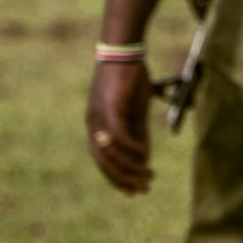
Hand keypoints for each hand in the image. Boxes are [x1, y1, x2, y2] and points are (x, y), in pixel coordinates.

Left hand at [86, 61, 153, 194]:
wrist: (125, 51)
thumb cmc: (130, 78)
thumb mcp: (136, 111)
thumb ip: (139, 133)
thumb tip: (143, 157)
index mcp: (97, 126)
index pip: (103, 160)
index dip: (117, 177)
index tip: (133, 190)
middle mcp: (94, 125)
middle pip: (104, 161)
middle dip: (123, 178)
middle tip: (143, 189)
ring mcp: (99, 117)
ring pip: (110, 152)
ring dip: (130, 166)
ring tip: (148, 174)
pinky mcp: (110, 107)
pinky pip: (118, 134)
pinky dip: (131, 147)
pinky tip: (144, 156)